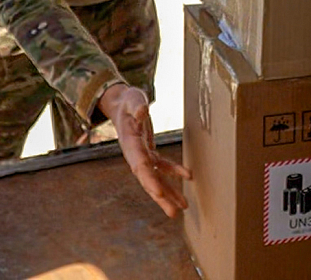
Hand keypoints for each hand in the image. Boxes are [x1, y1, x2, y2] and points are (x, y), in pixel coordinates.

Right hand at [98, 83, 191, 217]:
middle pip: (147, 179)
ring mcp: (142, 155)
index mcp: (130, 143)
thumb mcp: (131, 98)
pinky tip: (188, 177)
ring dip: (168, 193)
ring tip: (182, 207)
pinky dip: (174, 172)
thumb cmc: (128, 101)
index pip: (139, 165)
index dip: (149, 180)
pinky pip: (162, 166)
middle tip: (173, 213)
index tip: (158, 193)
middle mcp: (135, 154)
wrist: (122, 105)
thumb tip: (142, 112)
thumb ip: (136, 105)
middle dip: (159, 196)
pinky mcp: (149, 152)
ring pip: (155, 178)